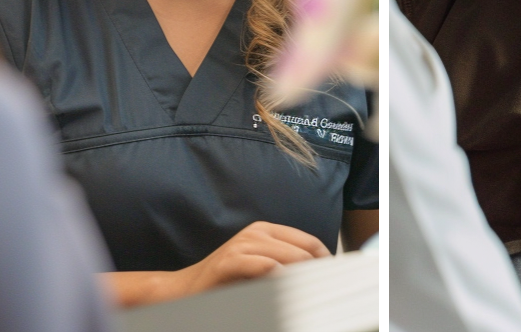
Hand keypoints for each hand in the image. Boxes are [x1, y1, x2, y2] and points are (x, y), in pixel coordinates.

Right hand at [175, 221, 330, 295]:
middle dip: (319, 269)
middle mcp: (256, 233)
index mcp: (266, 231)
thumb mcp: (260, 268)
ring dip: (304, 274)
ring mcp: (242, 244)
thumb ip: (285, 265)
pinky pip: (265, 266)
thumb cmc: (226, 282)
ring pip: (288, 256)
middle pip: (303, 249)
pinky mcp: (230, 261)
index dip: (326, 260)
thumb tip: (318, 274)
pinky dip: (281, 277)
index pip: (310, 242)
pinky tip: (287, 287)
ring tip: (313, 289)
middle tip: (329, 287)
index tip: (336, 277)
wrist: (184, 289)